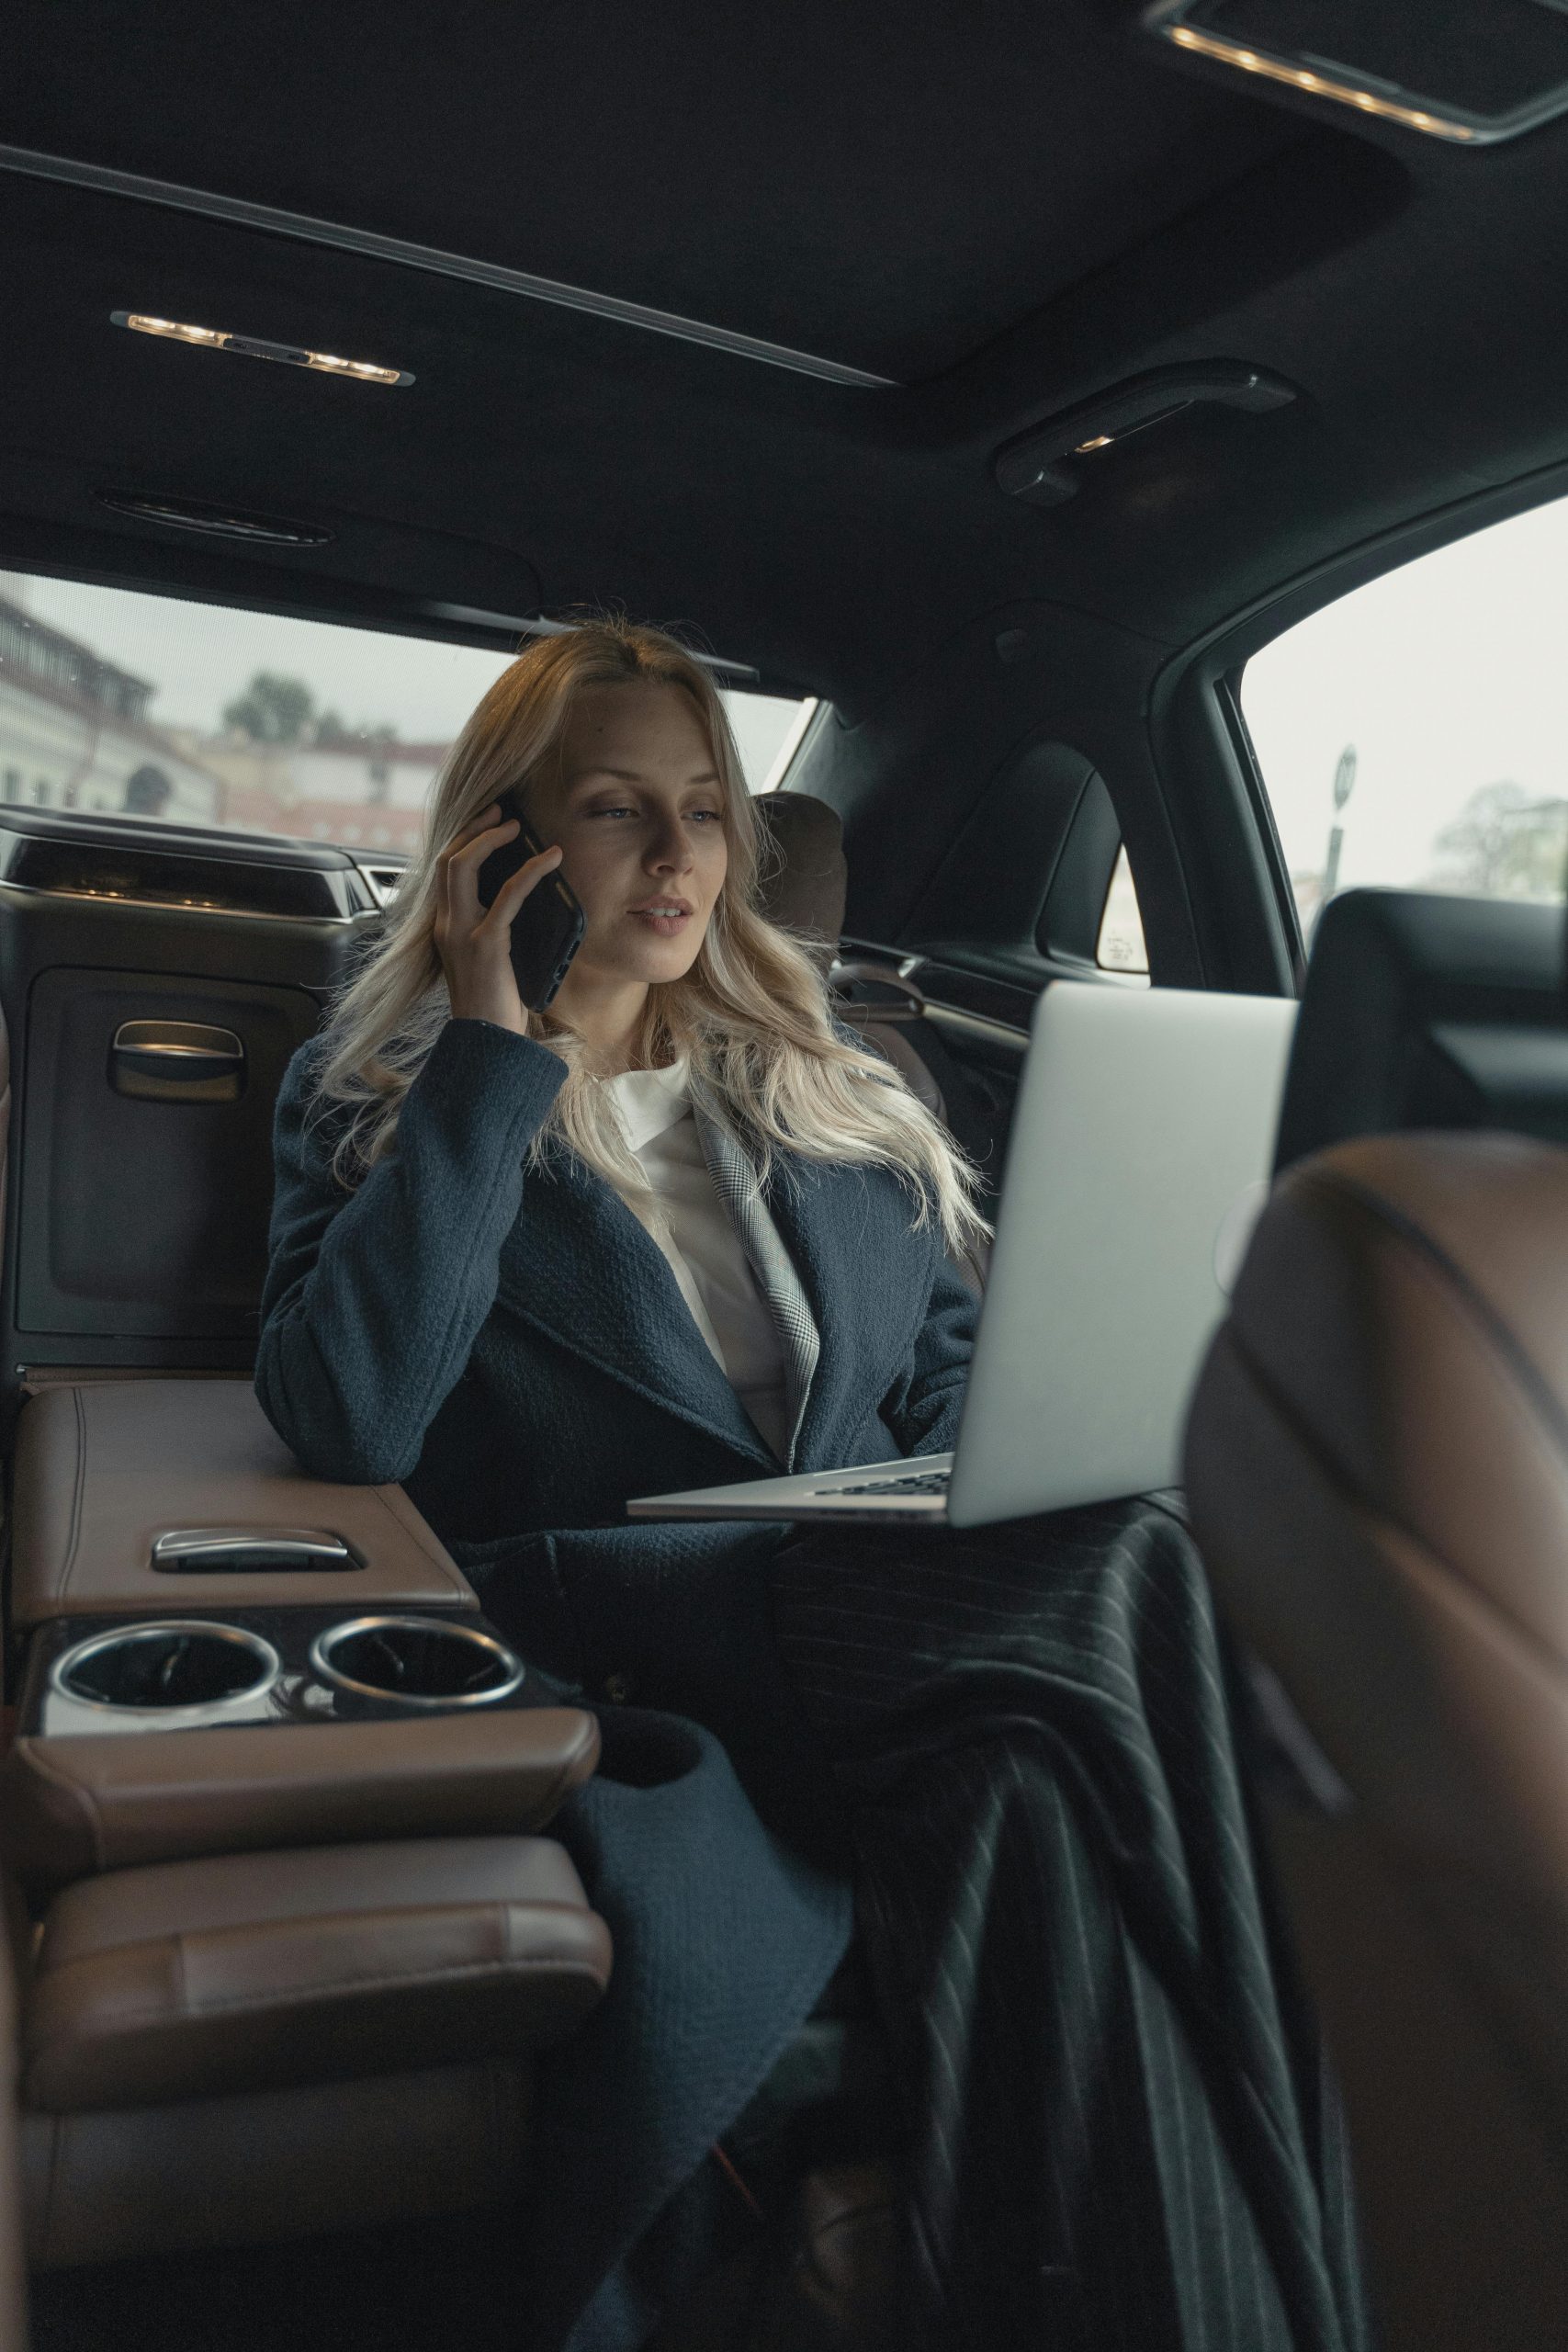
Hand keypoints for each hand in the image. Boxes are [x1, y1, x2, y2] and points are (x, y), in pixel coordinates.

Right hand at [434, 803, 563, 1037]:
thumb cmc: (495, 1006)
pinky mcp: (486, 944)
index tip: (489, 821)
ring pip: (462, 866)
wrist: (487, 1043)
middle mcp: (445, 926)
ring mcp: (461, 933)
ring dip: (490, 838)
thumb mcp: (490, 959)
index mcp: (444, 928)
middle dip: (473, 827)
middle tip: (502, 811)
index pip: (445, 871)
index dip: (464, 839)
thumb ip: (494, 928)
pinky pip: (508, 895)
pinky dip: (531, 871)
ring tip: (517, 825)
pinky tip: (551, 858)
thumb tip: (521, 899)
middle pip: (447, 859)